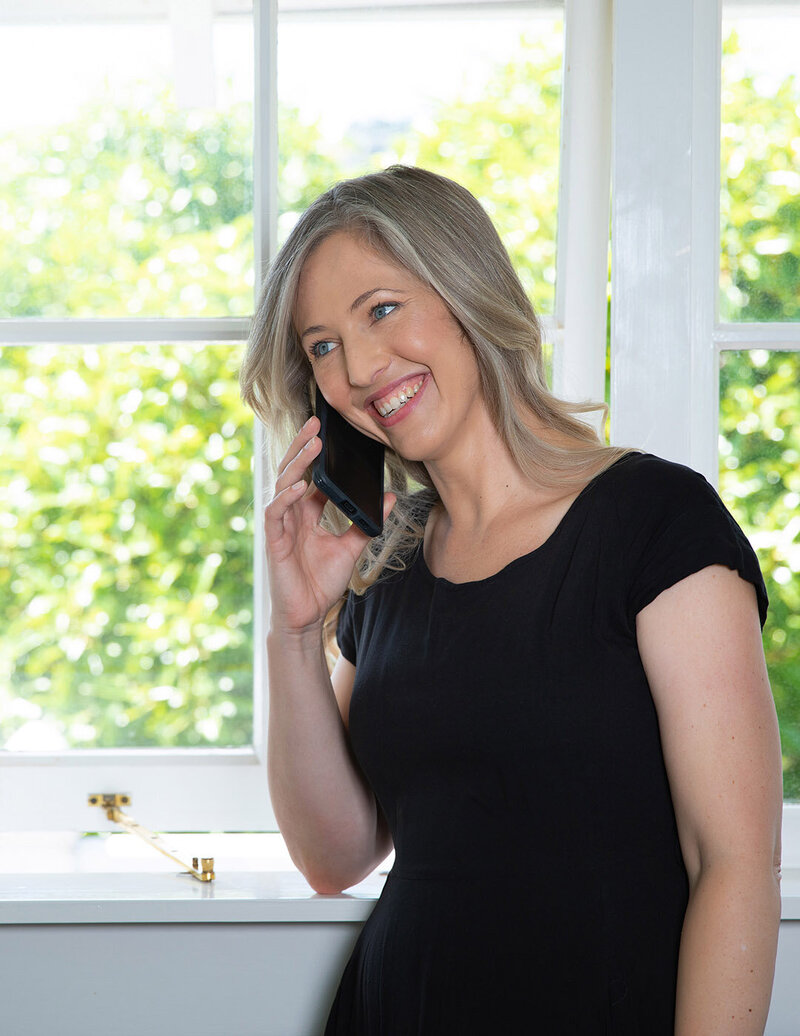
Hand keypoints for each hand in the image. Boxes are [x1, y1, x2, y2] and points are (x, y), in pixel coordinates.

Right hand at [264, 415, 395, 635]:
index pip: (308, 474)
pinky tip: (300, 486)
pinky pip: (276, 513)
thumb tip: (391, 499)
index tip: (328, 430)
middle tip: (316, 423)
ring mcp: (281, 525)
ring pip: (282, 485)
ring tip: (313, 445)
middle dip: (302, 446)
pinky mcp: (274, 541)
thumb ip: (367, 522)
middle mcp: (291, 513)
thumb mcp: (352, 547)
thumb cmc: (323, 581)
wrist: (308, 614)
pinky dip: (286, 498)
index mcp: (306, 511)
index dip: (315, 453)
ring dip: (297, 463)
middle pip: (292, 470)